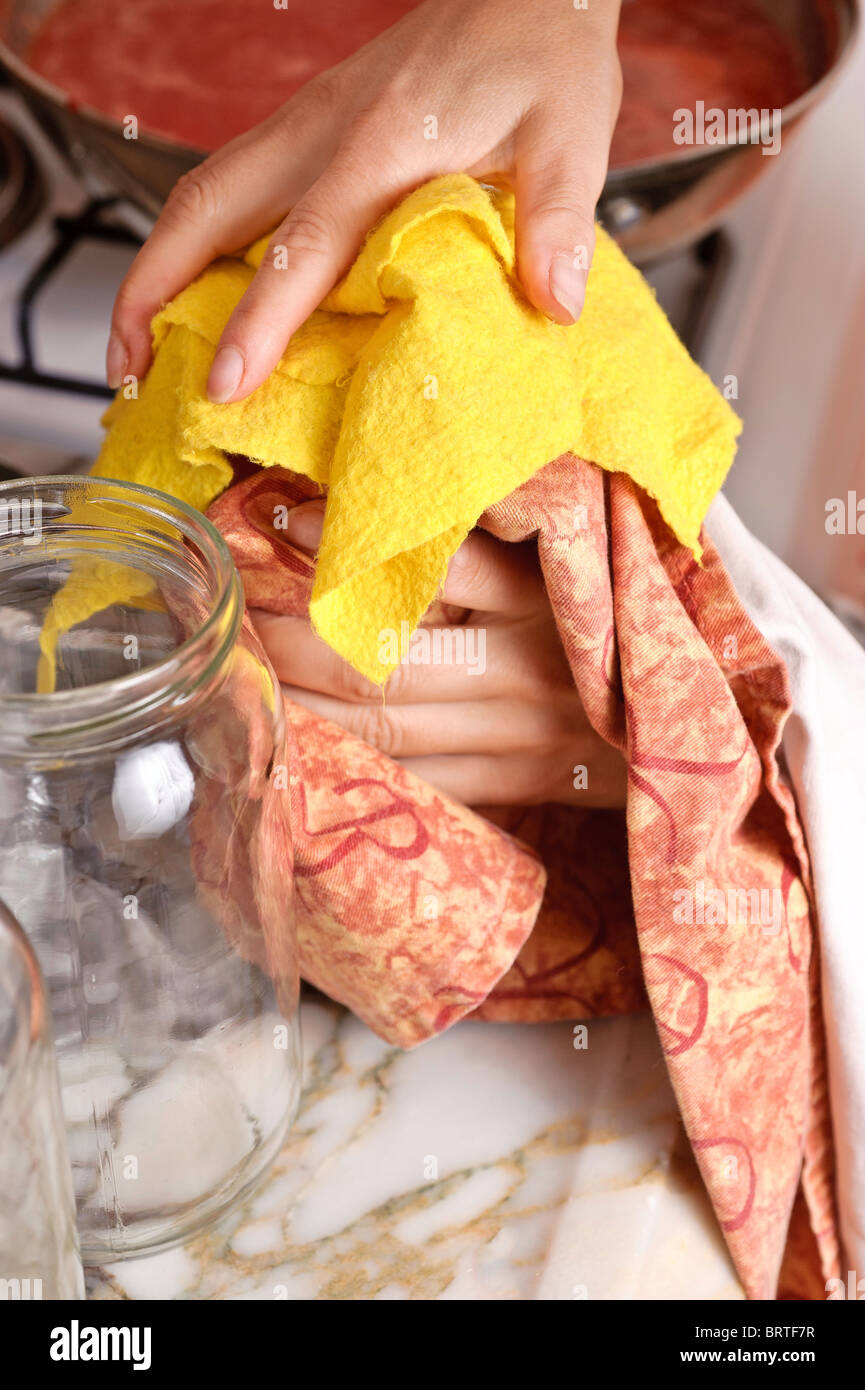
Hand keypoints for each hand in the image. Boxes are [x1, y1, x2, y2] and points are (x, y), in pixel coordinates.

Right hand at [107, 0, 621, 401]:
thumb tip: (554, 303)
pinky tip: (194, 287)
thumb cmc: (544, 55)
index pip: (302, 244)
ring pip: (204, 194)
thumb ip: (560, 220)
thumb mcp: (573, 135)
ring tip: (138, 342)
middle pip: (205, 208)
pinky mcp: (308, 127)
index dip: (257, 319)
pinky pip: (230, 185)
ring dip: (157, 267)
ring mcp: (306, 125)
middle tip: (128, 367)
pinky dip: (194, 242)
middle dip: (153, 291)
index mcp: (383, 144)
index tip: (224, 383)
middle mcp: (323, 132)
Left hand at [251, 499, 626, 807]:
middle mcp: (529, 669)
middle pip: (385, 663)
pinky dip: (352, 769)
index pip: (434, 566)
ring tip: (242, 681)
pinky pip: (416, 784)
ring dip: (302, 707)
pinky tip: (295, 750)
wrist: (693, 722)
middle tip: (232, 617)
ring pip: (386, 731)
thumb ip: (483, 537)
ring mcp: (519, 738)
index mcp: (543, 599)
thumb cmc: (618, 626)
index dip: (349, 547)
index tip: (280, 518)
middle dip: (295, 643)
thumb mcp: (570, 562)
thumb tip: (356, 504)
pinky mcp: (514, 787)